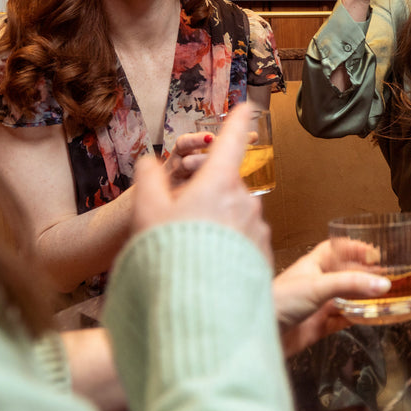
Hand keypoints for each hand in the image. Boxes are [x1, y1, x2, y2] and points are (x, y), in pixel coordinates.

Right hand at [130, 109, 269, 255]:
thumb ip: (149, 181)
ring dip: (215, 226)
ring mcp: (257, 227)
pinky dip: (226, 247)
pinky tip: (207, 266)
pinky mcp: (263, 253)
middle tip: (179, 224)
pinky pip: (243, 241)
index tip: (248, 105)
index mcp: (219, 183)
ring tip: (189, 252)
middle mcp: (245, 200)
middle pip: (226, 187)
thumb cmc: (168, 253)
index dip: (238, 121)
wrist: (197, 305)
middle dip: (207, 198)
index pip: (231, 142)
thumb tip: (149, 161)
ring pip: (234, 216)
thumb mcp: (147, 212)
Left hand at [272, 240, 390, 355]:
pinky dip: (358, 319)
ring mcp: (317, 305)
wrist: (259, 335)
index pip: (336, 249)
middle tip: (389, 275)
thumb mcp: (318, 286)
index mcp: (312, 265)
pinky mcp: (318, 326)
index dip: (354, 248)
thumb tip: (383, 284)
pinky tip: (371, 318)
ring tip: (387, 296)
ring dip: (364, 298)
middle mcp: (316, 283)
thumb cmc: (279, 301)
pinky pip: (343, 320)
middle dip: (365, 275)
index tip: (375, 252)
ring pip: (347, 299)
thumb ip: (352, 284)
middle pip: (346, 275)